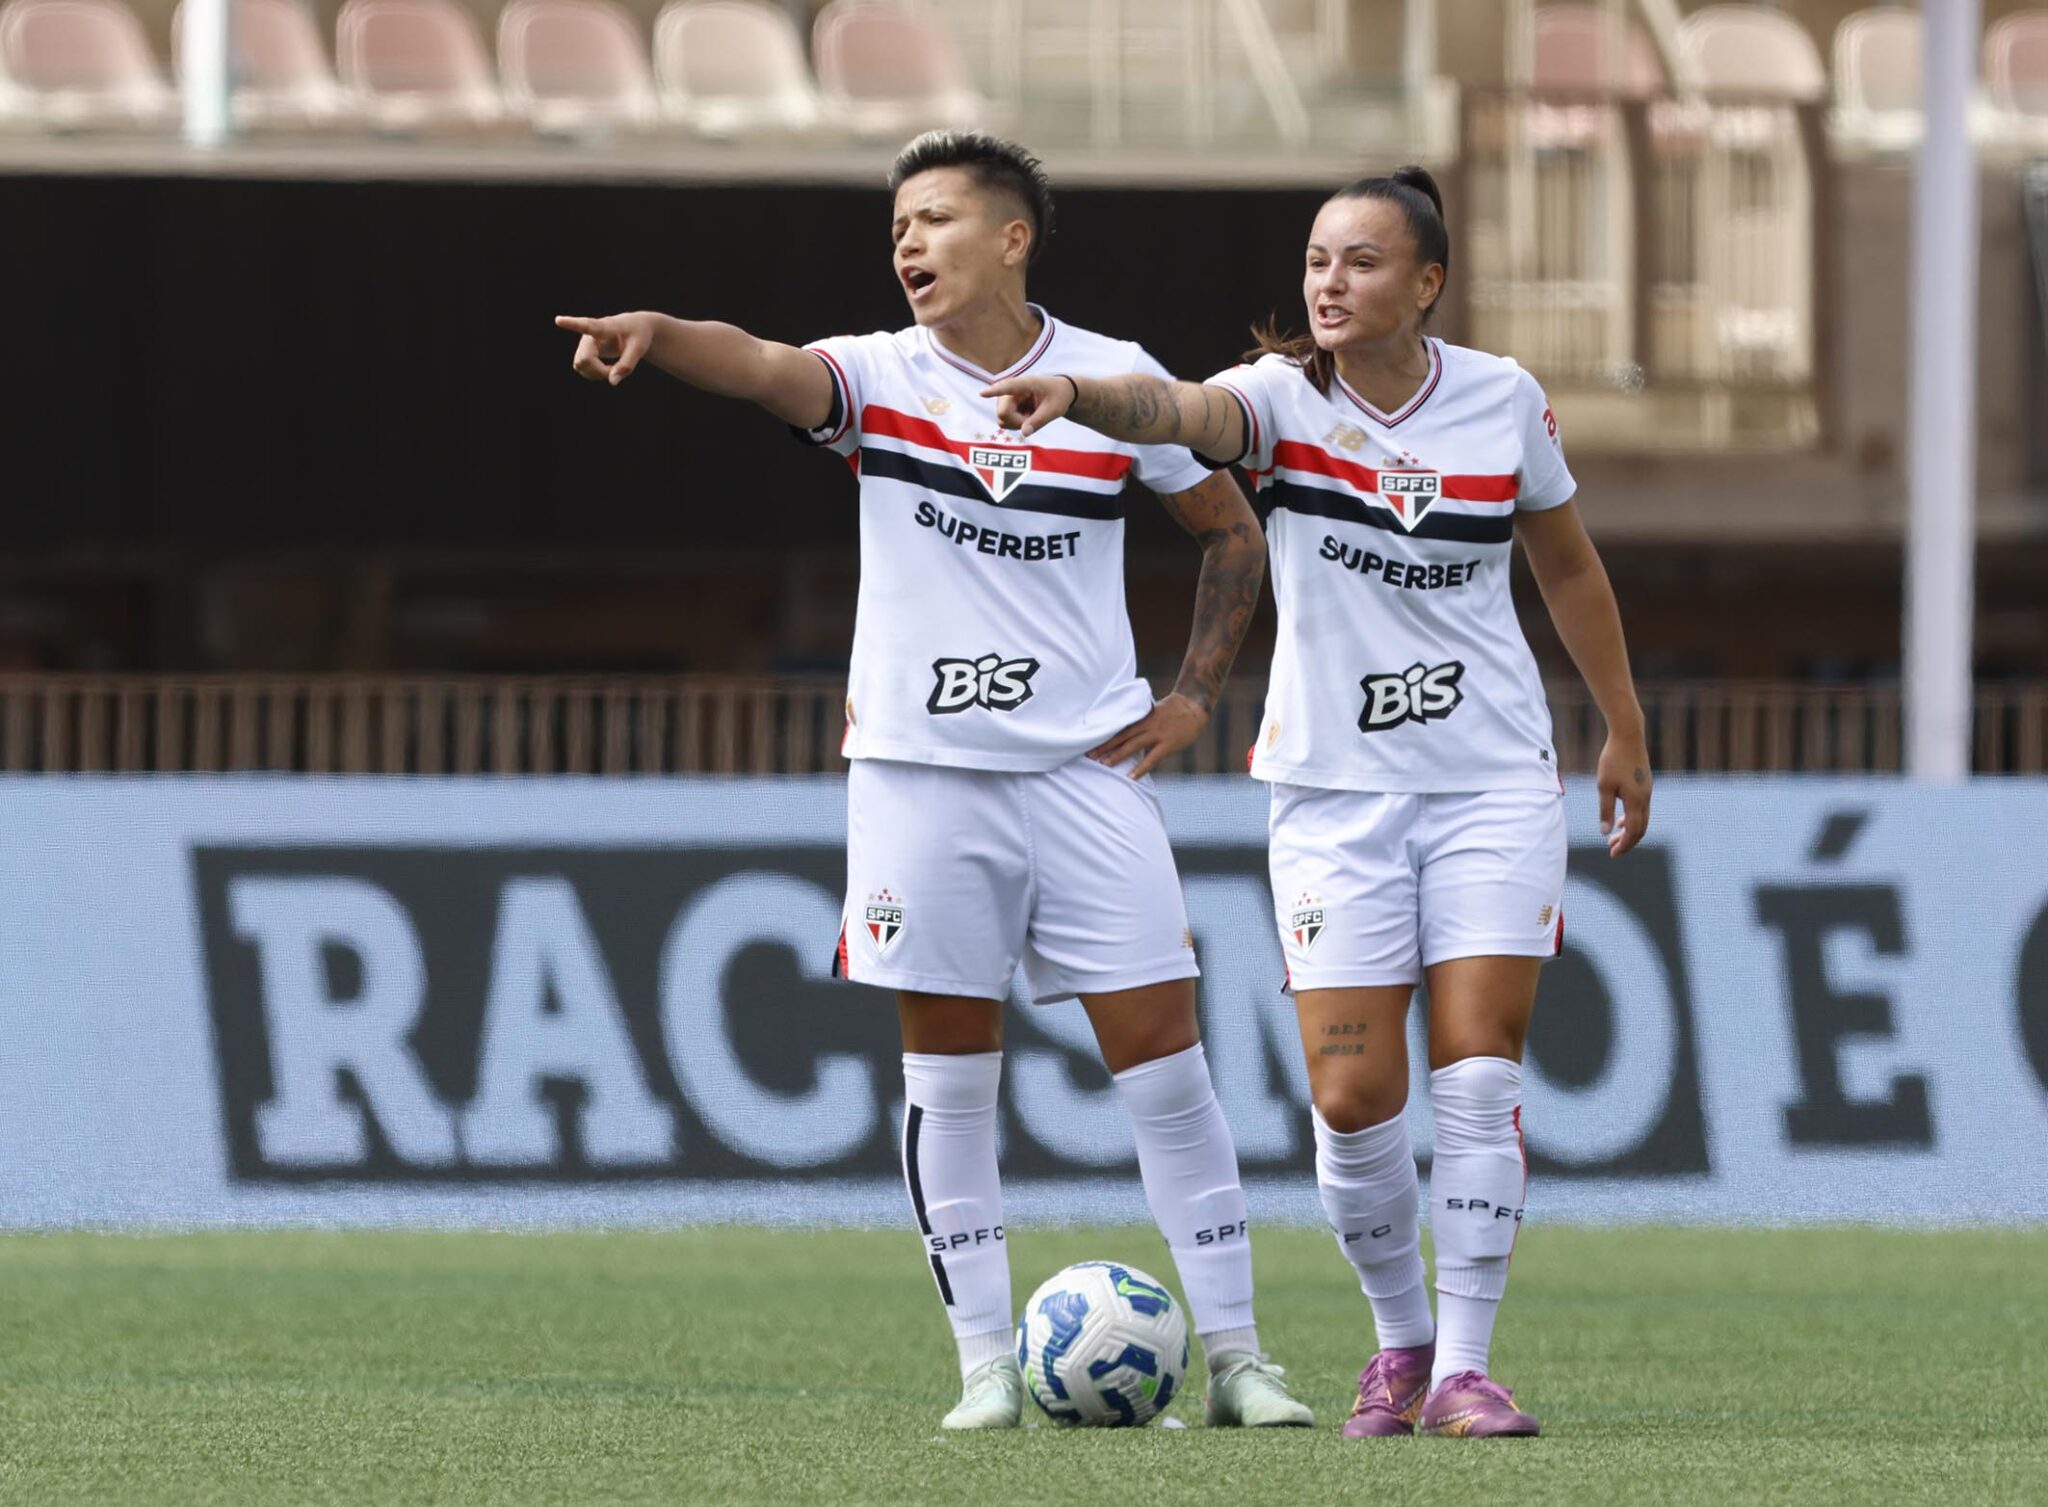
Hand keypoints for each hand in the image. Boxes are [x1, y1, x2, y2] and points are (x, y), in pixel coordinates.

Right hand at [555, 312, 655, 385]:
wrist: (636, 328)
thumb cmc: (638, 335)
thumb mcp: (638, 349)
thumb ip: (626, 365)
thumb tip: (612, 382)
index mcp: (604, 327)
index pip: (587, 325)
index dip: (572, 324)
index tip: (558, 320)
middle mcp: (589, 334)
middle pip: (584, 359)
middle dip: (598, 371)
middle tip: (616, 371)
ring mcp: (585, 343)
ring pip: (581, 366)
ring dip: (597, 373)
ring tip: (614, 368)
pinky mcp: (584, 351)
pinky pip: (582, 369)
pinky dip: (595, 374)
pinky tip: (607, 369)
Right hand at [980, 374, 1075, 437]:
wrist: (1060, 392)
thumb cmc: (1058, 397)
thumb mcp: (1053, 410)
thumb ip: (1039, 421)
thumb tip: (1024, 433)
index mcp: (1026, 384)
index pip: (1008, 387)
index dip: (994, 391)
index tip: (982, 393)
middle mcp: (1012, 389)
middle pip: (1003, 413)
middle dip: (1016, 422)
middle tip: (1033, 419)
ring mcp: (1006, 398)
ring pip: (1002, 419)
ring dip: (1016, 423)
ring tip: (1031, 416)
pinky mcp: (1005, 405)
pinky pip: (1004, 421)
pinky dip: (1015, 424)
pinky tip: (1026, 416)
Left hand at [1088, 693, 1207, 778]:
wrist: (1194, 705)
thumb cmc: (1173, 711)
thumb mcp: (1152, 713)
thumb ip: (1140, 723)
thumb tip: (1127, 734)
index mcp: (1140, 717)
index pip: (1118, 727)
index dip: (1104, 735)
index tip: (1088, 742)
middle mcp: (1145, 725)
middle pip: (1120, 736)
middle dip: (1104, 746)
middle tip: (1088, 755)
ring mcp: (1156, 734)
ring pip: (1132, 746)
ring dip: (1117, 755)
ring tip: (1104, 765)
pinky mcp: (1167, 744)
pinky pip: (1151, 758)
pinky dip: (1140, 768)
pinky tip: (1131, 777)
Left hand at [1595, 729, 1651, 856]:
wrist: (1628, 735)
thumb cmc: (1613, 759)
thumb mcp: (1604, 786)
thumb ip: (1605, 810)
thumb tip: (1605, 832)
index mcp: (1636, 800)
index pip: (1633, 831)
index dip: (1624, 845)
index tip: (1612, 854)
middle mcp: (1646, 798)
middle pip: (1640, 828)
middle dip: (1627, 842)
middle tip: (1612, 850)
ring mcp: (1647, 791)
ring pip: (1642, 819)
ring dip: (1629, 831)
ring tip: (1614, 838)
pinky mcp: (1645, 784)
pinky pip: (1642, 808)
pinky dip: (1632, 818)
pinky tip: (1620, 819)